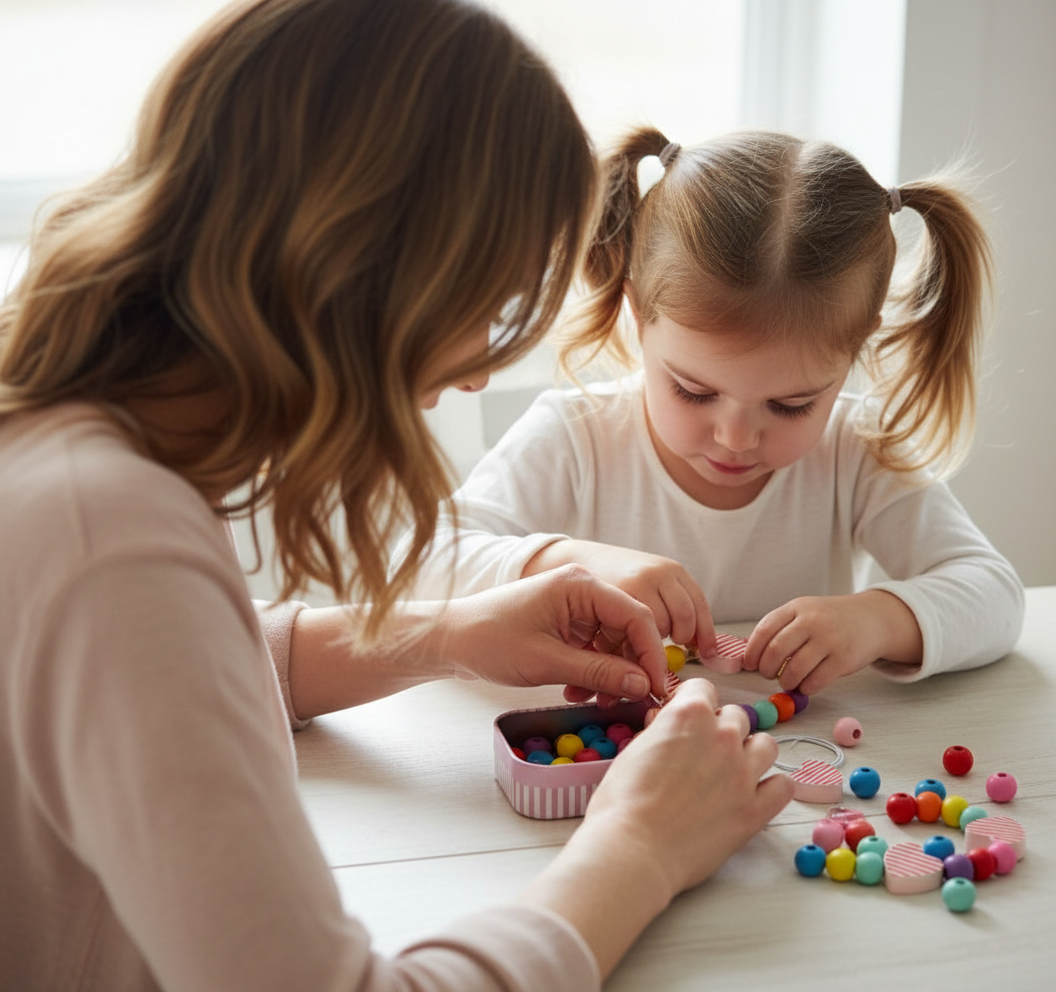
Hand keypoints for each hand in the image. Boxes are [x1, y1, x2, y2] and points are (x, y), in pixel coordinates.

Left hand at [442, 564, 668, 701]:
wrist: (450, 640)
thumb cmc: (489, 641)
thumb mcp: (547, 662)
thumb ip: (599, 673)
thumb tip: (643, 685)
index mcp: (579, 584)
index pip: (636, 615)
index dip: (652, 653)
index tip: (657, 686)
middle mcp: (581, 589)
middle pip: (628, 629)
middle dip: (630, 667)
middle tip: (627, 701)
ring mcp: (574, 606)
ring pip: (613, 642)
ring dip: (612, 673)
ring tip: (597, 701)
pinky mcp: (565, 623)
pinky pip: (595, 648)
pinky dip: (595, 671)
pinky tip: (581, 691)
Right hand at [517, 678, 792, 976]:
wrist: (633, 849)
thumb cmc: (621, 802)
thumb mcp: (632, 750)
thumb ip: (659, 730)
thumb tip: (666, 723)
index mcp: (689, 713)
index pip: (703, 687)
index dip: (691, 702)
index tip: (685, 720)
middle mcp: (723, 735)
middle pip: (736, 716)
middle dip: (719, 729)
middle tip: (701, 753)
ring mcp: (744, 772)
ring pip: (766, 745)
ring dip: (750, 752)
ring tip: (731, 771)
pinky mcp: (755, 809)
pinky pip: (783, 786)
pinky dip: (771, 788)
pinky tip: (752, 795)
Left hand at [742, 590, 924, 693]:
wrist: (871, 618)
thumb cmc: (830, 619)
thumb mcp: (804, 612)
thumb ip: (781, 628)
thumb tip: (752, 657)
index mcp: (796, 608)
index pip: (764, 629)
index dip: (752, 651)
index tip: (749, 664)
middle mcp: (812, 621)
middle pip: (776, 650)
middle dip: (766, 669)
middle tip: (768, 675)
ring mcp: (830, 639)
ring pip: (795, 669)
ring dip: (786, 681)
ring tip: (788, 681)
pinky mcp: (844, 659)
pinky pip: (816, 681)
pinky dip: (805, 688)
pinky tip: (805, 685)